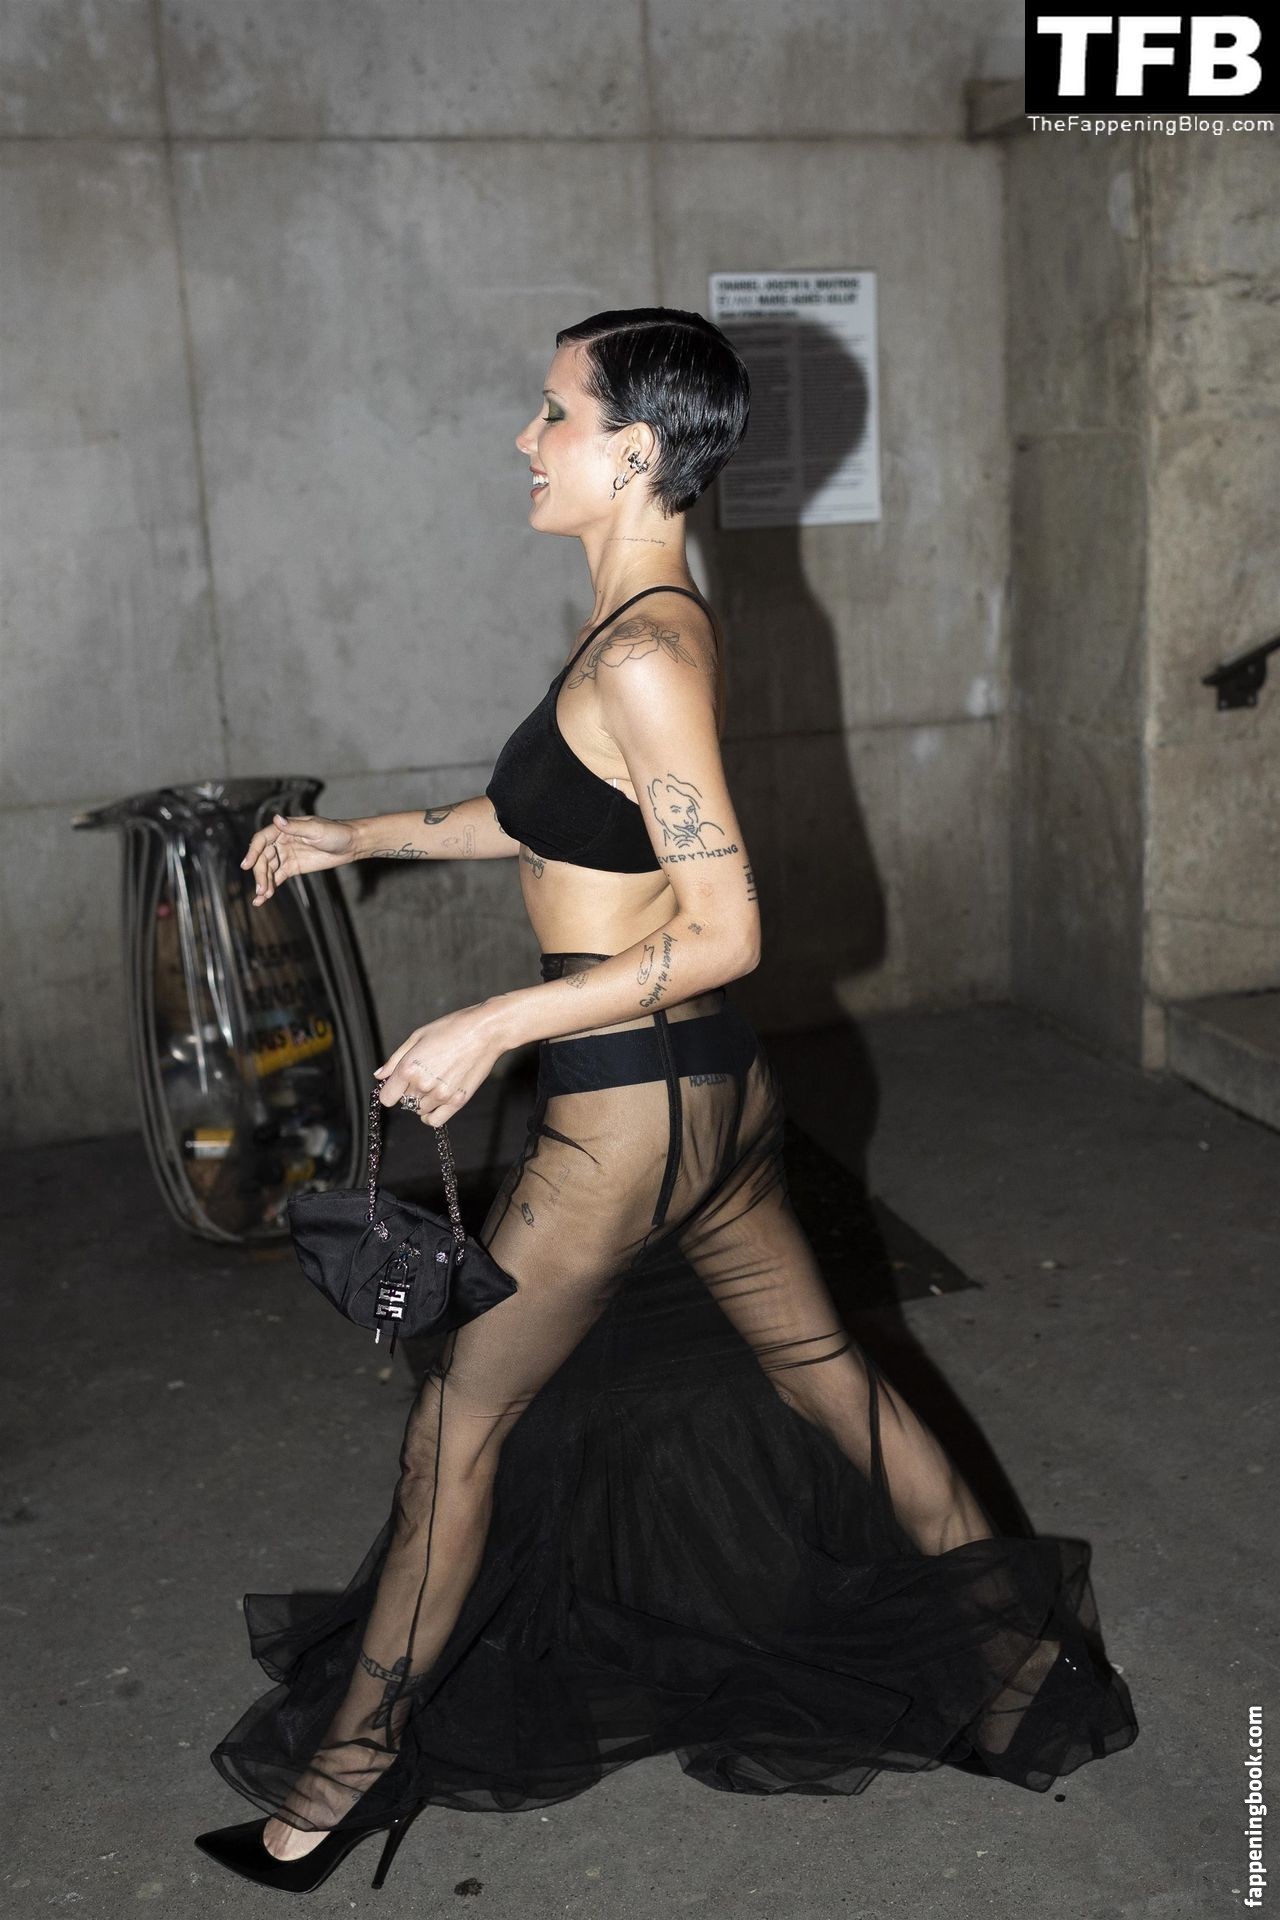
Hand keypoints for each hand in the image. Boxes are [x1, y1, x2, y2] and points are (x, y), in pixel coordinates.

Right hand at [240, 813, 356, 904]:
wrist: (350, 845)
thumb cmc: (335, 832)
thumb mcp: (315, 829)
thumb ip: (294, 827)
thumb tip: (276, 819)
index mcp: (283, 829)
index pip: (262, 840)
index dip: (252, 852)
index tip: (246, 865)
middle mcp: (281, 841)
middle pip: (263, 858)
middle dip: (260, 873)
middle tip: (261, 888)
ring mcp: (285, 855)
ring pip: (268, 869)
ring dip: (263, 882)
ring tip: (262, 896)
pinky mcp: (292, 868)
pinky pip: (277, 877)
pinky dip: (270, 886)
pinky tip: (263, 898)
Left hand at [375, 1004, 503, 1127]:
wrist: (485, 1032)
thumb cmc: (452, 1028)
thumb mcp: (417, 1037)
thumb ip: (395, 1059)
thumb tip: (380, 1076)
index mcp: (409, 1068)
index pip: (387, 1097)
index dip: (391, 1090)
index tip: (398, 1083)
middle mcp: (422, 1084)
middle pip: (404, 1102)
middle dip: (409, 1090)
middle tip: (425, 1073)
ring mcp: (440, 1095)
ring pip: (419, 1110)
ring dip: (422, 1100)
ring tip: (436, 1080)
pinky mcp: (457, 1101)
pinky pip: (434, 1121)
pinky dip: (431, 1115)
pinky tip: (435, 1102)